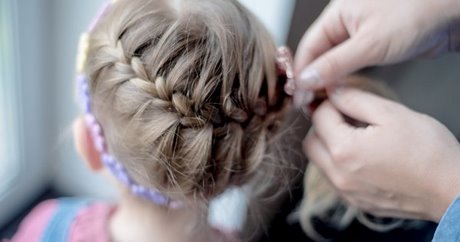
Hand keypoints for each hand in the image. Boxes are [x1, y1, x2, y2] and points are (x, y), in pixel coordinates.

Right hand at [293, 0, 459, 92]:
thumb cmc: (416, 13)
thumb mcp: (369, 44)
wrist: (450, 13)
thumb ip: (335, 64)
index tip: (298, 96)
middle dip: (312, 79)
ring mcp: (359, 34)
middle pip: (318, 55)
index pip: (308, 47)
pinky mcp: (373, 45)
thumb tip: (306, 79)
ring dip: (328, 80)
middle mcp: (344, 23)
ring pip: (333, 61)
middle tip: (308, 103)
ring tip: (321, 101)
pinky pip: (350, 63)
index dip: (301, 73)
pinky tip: (341, 91)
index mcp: (337, 14)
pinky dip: (344, 78)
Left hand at [304, 87, 459, 221]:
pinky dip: (340, 163)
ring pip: (320, 162)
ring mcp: (346, 192)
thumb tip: (331, 90)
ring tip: (355, 135)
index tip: (342, 97)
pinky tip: (362, 156)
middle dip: (322, 125)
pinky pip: (334, 178)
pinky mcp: (356, 202)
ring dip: (328, 145)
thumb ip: (354, 99)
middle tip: (345, 116)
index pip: (319, 117)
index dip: (329, 102)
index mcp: (344, 150)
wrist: (451, 189)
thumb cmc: (427, 150)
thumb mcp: (391, 113)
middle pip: (311, 141)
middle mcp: (338, 175)